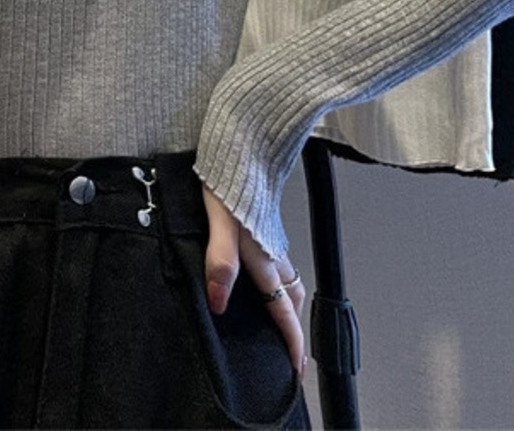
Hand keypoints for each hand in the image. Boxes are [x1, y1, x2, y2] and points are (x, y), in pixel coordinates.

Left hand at [200, 182, 308, 385]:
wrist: (241, 143)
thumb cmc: (227, 178)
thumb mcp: (218, 221)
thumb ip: (220, 261)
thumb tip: (220, 301)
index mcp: (262, 255)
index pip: (281, 308)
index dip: (289, 340)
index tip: (296, 369)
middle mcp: (271, 249)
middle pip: (291, 296)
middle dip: (293, 326)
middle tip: (290, 352)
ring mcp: (270, 235)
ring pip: (287, 277)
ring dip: (288, 302)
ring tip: (280, 322)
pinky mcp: (263, 222)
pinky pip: (278, 259)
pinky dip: (277, 278)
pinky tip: (260, 276)